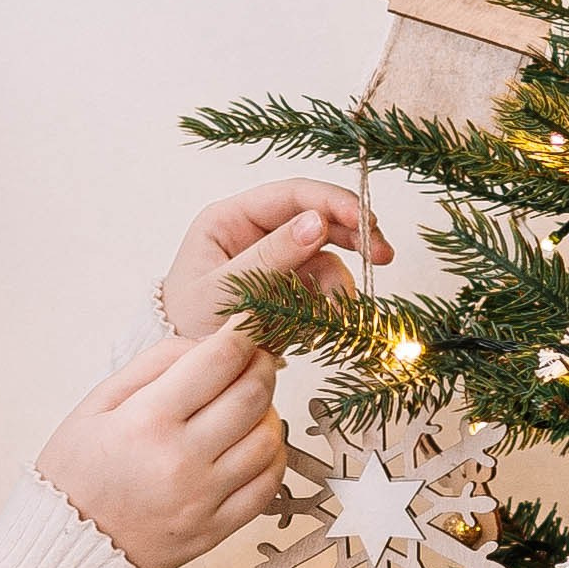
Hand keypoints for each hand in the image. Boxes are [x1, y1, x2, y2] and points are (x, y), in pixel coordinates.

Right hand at [36, 326, 284, 567]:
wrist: (68, 546)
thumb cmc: (77, 469)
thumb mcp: (97, 403)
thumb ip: (154, 364)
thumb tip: (210, 343)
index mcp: (147, 421)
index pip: (218, 362)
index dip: (242, 334)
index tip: (247, 323)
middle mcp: (181, 460)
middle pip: (252, 396)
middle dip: (261, 365)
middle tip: (255, 357)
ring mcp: (203, 498)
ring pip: (269, 439)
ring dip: (269, 410)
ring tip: (250, 403)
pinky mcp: (216, 529)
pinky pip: (268, 485)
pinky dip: (272, 455)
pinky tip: (255, 443)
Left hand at [157, 180, 392, 340]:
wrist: (187, 372)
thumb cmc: (186, 325)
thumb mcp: (222, 290)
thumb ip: (269, 257)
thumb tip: (317, 223)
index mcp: (230, 219)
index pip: (290, 195)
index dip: (332, 201)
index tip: (364, 218)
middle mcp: (257, 234)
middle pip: (318, 217)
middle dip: (354, 234)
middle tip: (382, 255)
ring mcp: (277, 262)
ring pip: (327, 256)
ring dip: (341, 282)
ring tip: (341, 311)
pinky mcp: (291, 290)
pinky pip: (324, 289)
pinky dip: (333, 304)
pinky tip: (331, 322)